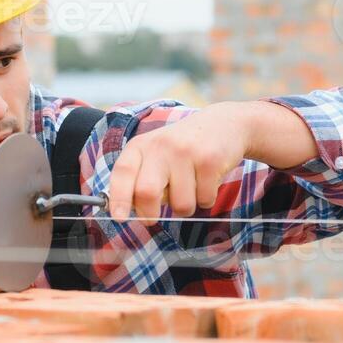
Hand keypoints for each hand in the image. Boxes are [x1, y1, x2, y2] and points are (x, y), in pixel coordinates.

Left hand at [104, 103, 252, 221]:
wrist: (224, 123)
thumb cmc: (183, 147)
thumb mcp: (155, 153)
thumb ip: (140, 178)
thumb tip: (126, 210)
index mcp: (141, 145)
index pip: (123, 172)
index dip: (118, 197)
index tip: (119, 218)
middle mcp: (161, 146)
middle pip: (147, 192)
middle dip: (148, 214)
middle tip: (151, 219)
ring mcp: (186, 153)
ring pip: (181, 204)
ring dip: (185, 207)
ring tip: (190, 187)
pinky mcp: (210, 161)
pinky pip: (205, 201)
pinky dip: (206, 199)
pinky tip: (207, 180)